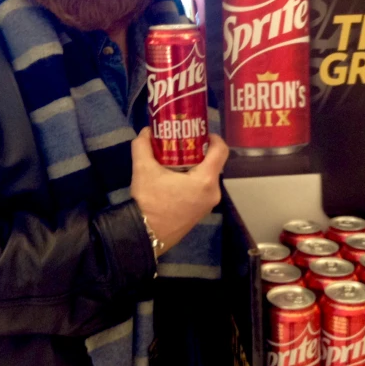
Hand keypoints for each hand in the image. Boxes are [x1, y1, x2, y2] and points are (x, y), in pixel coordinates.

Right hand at [130, 128, 228, 252]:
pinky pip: (203, 188)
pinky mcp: (202, 212)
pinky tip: (177, 176)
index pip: (221, 150)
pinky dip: (194, 179)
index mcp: (206, 180)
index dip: (213, 138)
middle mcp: (213, 192)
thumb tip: (146, 131)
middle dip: (200, 150)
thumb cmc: (149, 202)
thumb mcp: (143, 169)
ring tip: (177, 158)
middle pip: (214, 163)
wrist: (145, 235)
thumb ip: (143, 146)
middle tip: (183, 142)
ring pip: (208, 176)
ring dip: (196, 165)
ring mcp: (209, 204)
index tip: (200, 132)